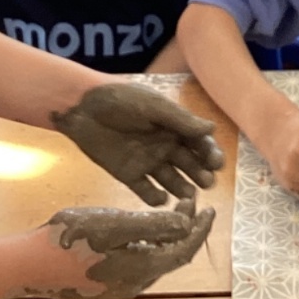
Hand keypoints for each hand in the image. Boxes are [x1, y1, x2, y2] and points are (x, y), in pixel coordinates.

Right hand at [33, 199, 214, 298]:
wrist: (29, 265)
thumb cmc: (70, 239)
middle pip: (171, 257)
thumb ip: (154, 224)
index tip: (209, 207)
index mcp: (141, 270)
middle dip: (184, 229)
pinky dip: (148, 244)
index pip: (183, 251)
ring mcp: (118, 288)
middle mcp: (135, 285)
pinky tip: (140, 229)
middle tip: (190, 201)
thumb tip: (187, 222)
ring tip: (169, 210)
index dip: (200, 229)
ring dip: (166, 236)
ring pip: (154, 260)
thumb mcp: (115, 223)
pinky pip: (136, 264)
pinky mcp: (104, 286)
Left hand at [51, 84, 224, 205]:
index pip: (198, 142)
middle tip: (206, 183)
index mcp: (173, 126)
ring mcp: (147, 161)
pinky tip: (161, 198)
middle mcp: (165, 145)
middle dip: (200, 173)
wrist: (82, 108)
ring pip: (171, 179)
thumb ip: (181, 120)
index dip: (209, 153)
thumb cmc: (121, 100)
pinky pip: (146, 190)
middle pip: (188, 163)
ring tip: (188, 195)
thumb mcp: (153, 106)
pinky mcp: (129, 175)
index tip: (216, 164)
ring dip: (182, 187)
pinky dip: (155, 197)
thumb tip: (212, 129)